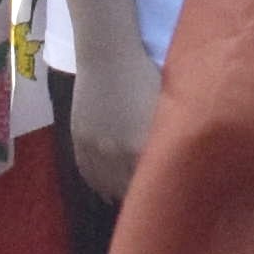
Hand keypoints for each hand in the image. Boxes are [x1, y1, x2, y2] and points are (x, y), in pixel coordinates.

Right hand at [71, 39, 159, 202]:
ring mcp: (94, 148)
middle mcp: (114, 154)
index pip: (150, 184)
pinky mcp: (78, 140)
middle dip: (139, 195)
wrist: (107, 55)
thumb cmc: (144, 76)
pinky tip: (105, 189)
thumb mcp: (164, 109)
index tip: (168, 196)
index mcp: (139, 146)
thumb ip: (167, 140)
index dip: (159, 192)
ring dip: (116, 193)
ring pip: (104, 186)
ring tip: (128, 198)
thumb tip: (175, 163)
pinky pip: (86, 173)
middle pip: (127, 190)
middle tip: (150, 198)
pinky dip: (97, 183)